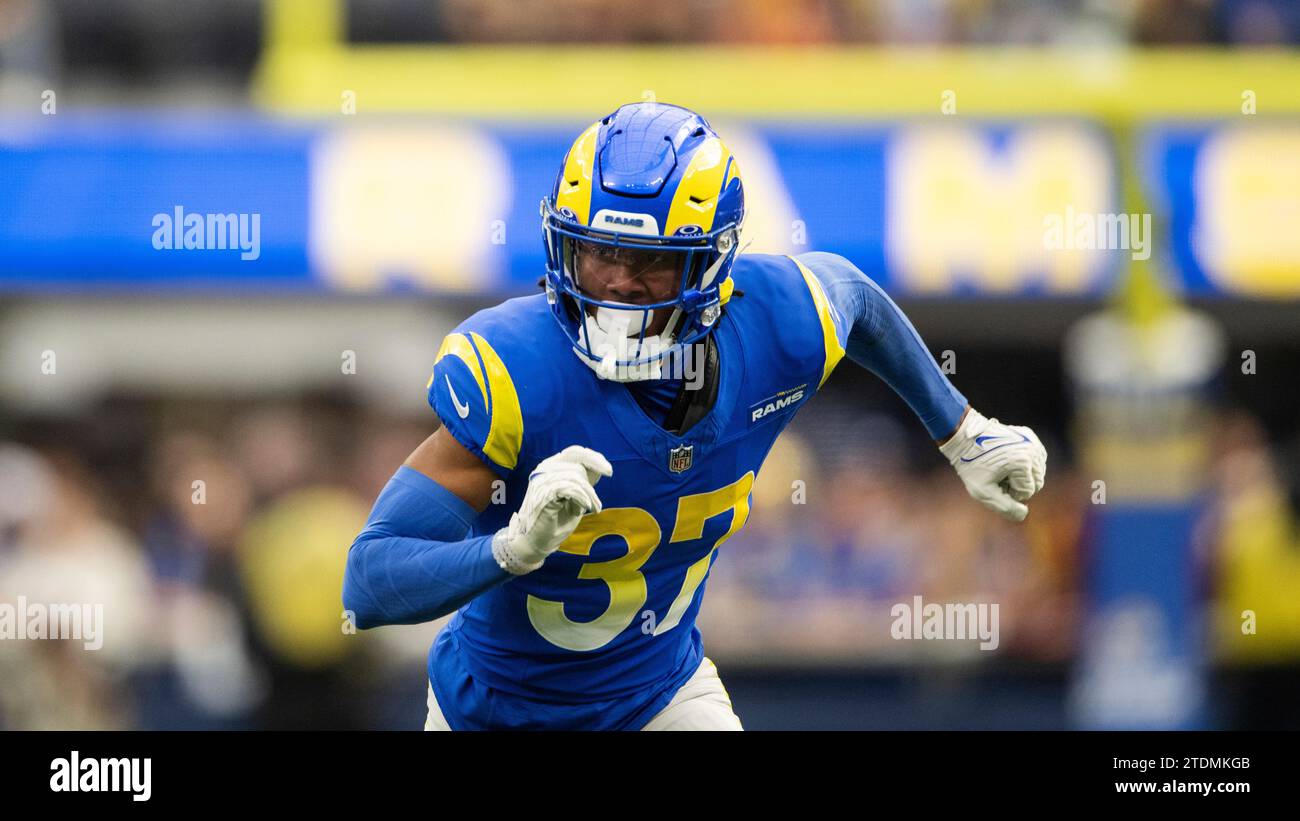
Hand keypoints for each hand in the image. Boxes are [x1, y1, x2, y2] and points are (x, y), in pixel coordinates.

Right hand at [492, 445, 612, 573]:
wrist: (539, 542)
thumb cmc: (557, 520)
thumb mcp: (575, 496)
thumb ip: (584, 480)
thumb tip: (600, 466)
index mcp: (550, 467)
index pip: (574, 452)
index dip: (593, 458)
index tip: (608, 471)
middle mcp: (543, 470)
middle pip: (576, 460)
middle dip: (594, 475)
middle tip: (599, 500)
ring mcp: (541, 481)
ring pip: (575, 475)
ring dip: (589, 494)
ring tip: (594, 508)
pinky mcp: (543, 494)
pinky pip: (569, 487)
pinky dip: (581, 497)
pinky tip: (586, 507)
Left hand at [939, 408, 1046, 521]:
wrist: (963, 437)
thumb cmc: (971, 465)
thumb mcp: (983, 492)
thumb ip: (1004, 508)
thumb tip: (1023, 514)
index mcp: (1022, 463)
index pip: (1027, 492)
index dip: (1010, 493)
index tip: (994, 483)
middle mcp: (1032, 450)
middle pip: (1037, 482)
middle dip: (1018, 484)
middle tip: (998, 478)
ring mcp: (1032, 441)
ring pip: (1037, 471)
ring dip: (1022, 475)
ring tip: (1001, 469)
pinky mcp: (1029, 435)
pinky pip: (1035, 459)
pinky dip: (1025, 464)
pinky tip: (1007, 460)